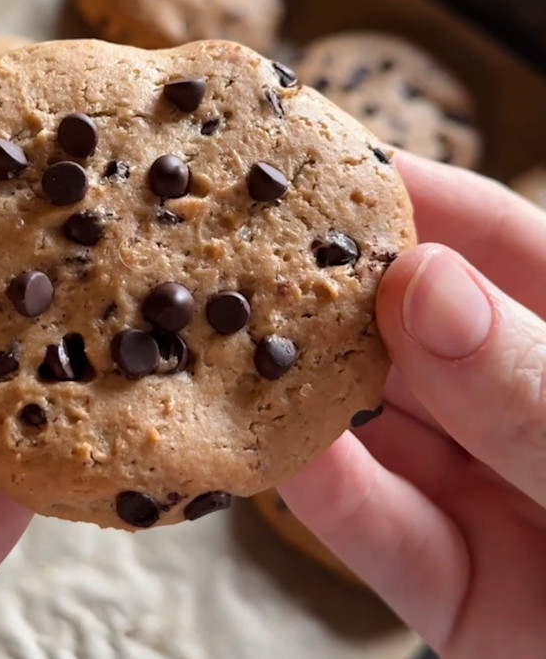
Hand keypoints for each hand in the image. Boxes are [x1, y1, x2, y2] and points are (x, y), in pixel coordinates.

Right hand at [279, 152, 545, 658]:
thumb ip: (532, 381)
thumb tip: (424, 283)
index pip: (489, 241)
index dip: (406, 195)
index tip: (319, 163)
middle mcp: (521, 403)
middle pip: (410, 331)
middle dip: (325, 293)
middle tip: (242, 252)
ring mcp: (488, 492)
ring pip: (380, 430)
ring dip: (303, 393)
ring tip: (230, 343)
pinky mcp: (457, 583)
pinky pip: (386, 534)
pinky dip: (328, 496)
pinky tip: (276, 452)